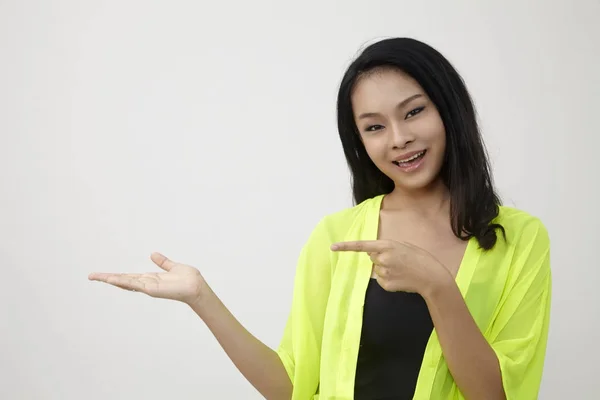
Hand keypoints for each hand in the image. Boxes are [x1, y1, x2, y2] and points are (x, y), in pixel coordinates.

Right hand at [88, 252, 207, 305]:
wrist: (196, 287)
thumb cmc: (188, 279)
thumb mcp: (172, 267)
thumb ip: (163, 262)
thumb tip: (153, 254)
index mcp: (150, 279)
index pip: (129, 276)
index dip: (116, 275)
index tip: (103, 275)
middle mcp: (146, 284)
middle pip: (123, 280)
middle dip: (107, 278)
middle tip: (91, 276)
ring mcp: (148, 287)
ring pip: (125, 282)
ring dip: (111, 279)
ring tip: (96, 276)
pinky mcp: (151, 289)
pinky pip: (134, 284)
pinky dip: (123, 281)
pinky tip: (112, 279)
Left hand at [330, 240, 450, 294]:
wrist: (432, 277)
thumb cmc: (420, 258)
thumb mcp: (404, 246)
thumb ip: (387, 247)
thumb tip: (373, 254)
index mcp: (387, 245)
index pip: (362, 245)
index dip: (346, 247)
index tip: (332, 247)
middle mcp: (382, 259)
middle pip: (372, 257)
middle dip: (381, 257)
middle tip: (398, 260)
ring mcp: (383, 273)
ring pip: (377, 269)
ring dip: (386, 268)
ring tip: (402, 269)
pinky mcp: (385, 285)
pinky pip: (381, 280)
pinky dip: (388, 279)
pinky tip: (400, 278)